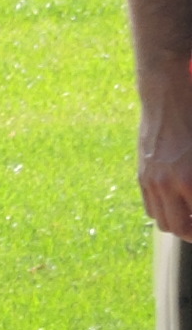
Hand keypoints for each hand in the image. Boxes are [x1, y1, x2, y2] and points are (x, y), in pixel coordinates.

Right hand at [145, 109, 191, 240]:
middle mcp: (167, 186)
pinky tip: (178, 203)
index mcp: (190, 183)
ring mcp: (151, 181)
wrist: (168, 100)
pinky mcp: (142, 174)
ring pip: (162, 222)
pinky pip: (150, 206)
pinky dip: (164, 212)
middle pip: (178, 229)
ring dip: (178, 224)